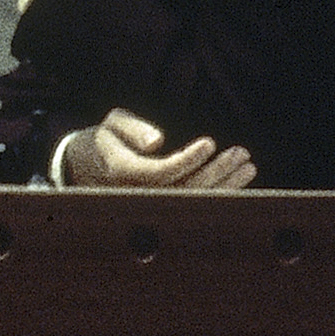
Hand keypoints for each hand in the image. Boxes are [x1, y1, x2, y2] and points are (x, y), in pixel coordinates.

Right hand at [64, 108, 255, 189]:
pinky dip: (218, 195)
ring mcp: (149, 206)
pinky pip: (193, 207)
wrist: (86, 168)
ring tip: (248, 165)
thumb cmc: (105, 140)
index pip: (161, 172)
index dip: (188, 160)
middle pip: (183, 190)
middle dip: (216, 172)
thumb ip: (132, 128)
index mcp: (121, 172)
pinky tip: (237, 182)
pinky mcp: (161, 211)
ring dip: (224, 186)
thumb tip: (157, 142)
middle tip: (243, 154)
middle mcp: (136, 195)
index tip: (210, 142)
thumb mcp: (112, 125)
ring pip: (192, 203)